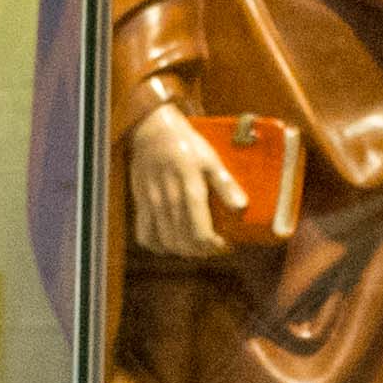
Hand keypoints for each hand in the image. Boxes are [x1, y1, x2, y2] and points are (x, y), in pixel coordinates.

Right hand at [124, 107, 241, 262]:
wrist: (153, 131)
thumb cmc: (187, 144)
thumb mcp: (211, 159)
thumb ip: (225, 184)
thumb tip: (241, 206)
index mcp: (190, 187)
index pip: (200, 231)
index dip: (212, 245)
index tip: (223, 244)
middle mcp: (169, 198)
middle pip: (184, 241)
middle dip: (201, 251)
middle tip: (213, 248)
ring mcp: (152, 203)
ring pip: (166, 242)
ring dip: (183, 251)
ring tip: (196, 248)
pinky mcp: (141, 203)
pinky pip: (144, 235)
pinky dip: (158, 246)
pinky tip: (171, 243)